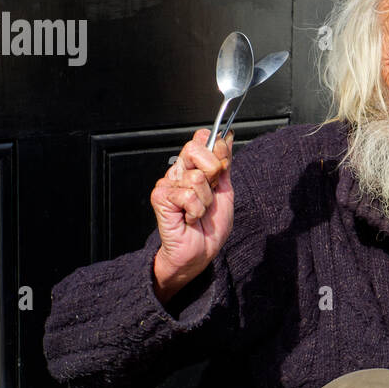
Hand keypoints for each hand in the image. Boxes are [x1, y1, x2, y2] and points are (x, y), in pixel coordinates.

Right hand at [151, 128, 233, 302]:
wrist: (201, 252)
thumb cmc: (211, 225)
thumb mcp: (225, 189)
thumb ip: (224, 162)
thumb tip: (228, 135)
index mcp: (194, 167)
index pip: (202, 138)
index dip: (216, 151)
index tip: (220, 171)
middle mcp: (179, 171)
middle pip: (195, 149)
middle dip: (212, 173)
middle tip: (210, 193)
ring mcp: (168, 183)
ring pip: (196, 178)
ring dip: (205, 200)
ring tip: (198, 211)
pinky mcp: (160, 196)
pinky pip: (187, 195)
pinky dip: (195, 211)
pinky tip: (189, 218)